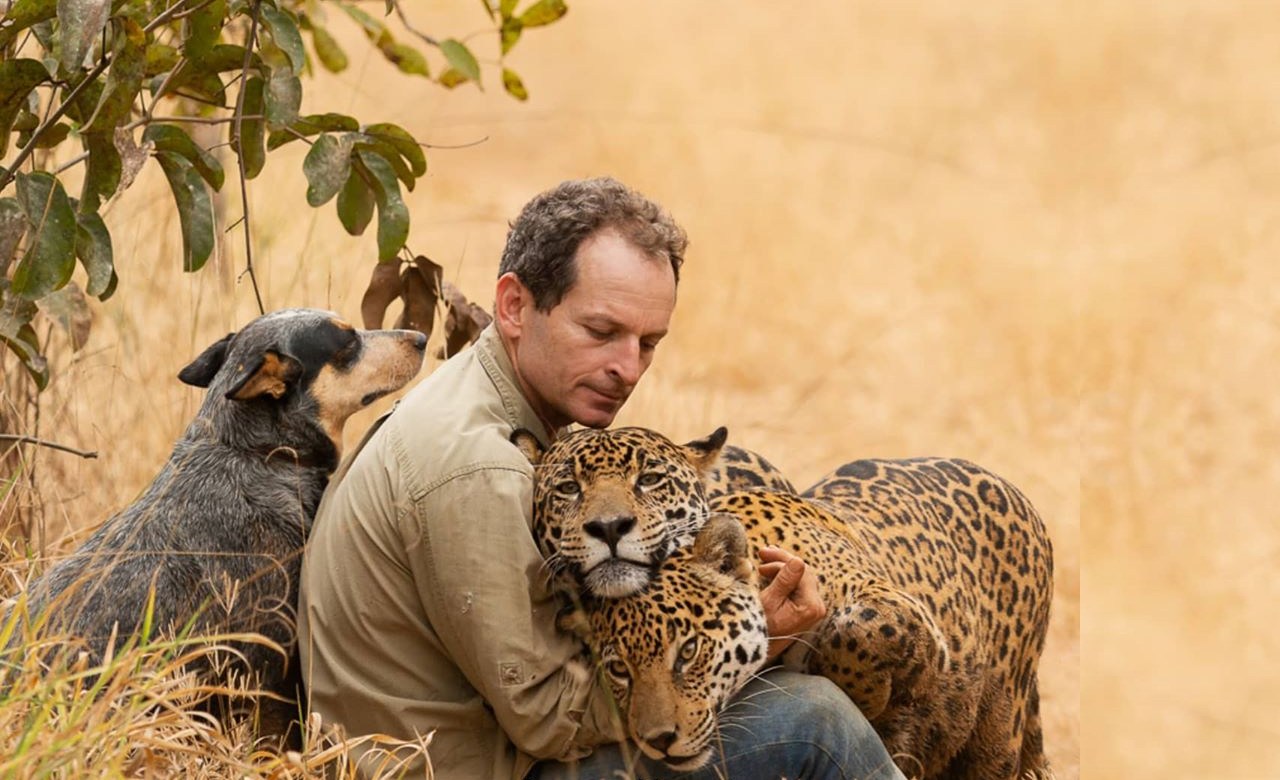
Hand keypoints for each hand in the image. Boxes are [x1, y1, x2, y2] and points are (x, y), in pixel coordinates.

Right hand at [757, 546, 825, 660]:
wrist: (758, 650)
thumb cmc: (761, 627)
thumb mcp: (769, 602)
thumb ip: (784, 581)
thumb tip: (798, 560)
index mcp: (811, 606)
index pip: (801, 571)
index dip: (781, 561)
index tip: (761, 556)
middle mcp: (817, 607)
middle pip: (804, 572)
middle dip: (782, 561)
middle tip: (763, 553)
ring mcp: (813, 608)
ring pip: (801, 577)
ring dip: (783, 567)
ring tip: (765, 559)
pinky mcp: (806, 609)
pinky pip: (798, 586)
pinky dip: (785, 576)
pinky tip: (771, 570)